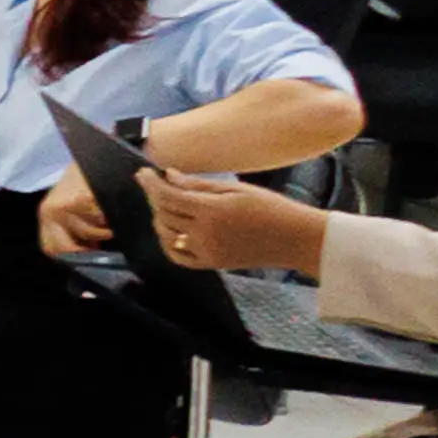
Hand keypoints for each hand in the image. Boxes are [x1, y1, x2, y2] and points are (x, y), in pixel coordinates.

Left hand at [138, 161, 333, 279]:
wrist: (294, 239)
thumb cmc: (271, 208)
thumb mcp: (235, 189)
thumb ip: (199, 184)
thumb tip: (169, 175)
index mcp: (212, 209)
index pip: (168, 195)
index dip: (151, 184)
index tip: (142, 173)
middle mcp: (205, 232)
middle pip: (164, 214)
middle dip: (154, 198)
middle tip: (155, 185)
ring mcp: (206, 250)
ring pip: (167, 234)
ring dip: (159, 218)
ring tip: (165, 204)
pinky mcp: (211, 263)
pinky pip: (178, 256)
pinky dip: (168, 242)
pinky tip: (170, 230)